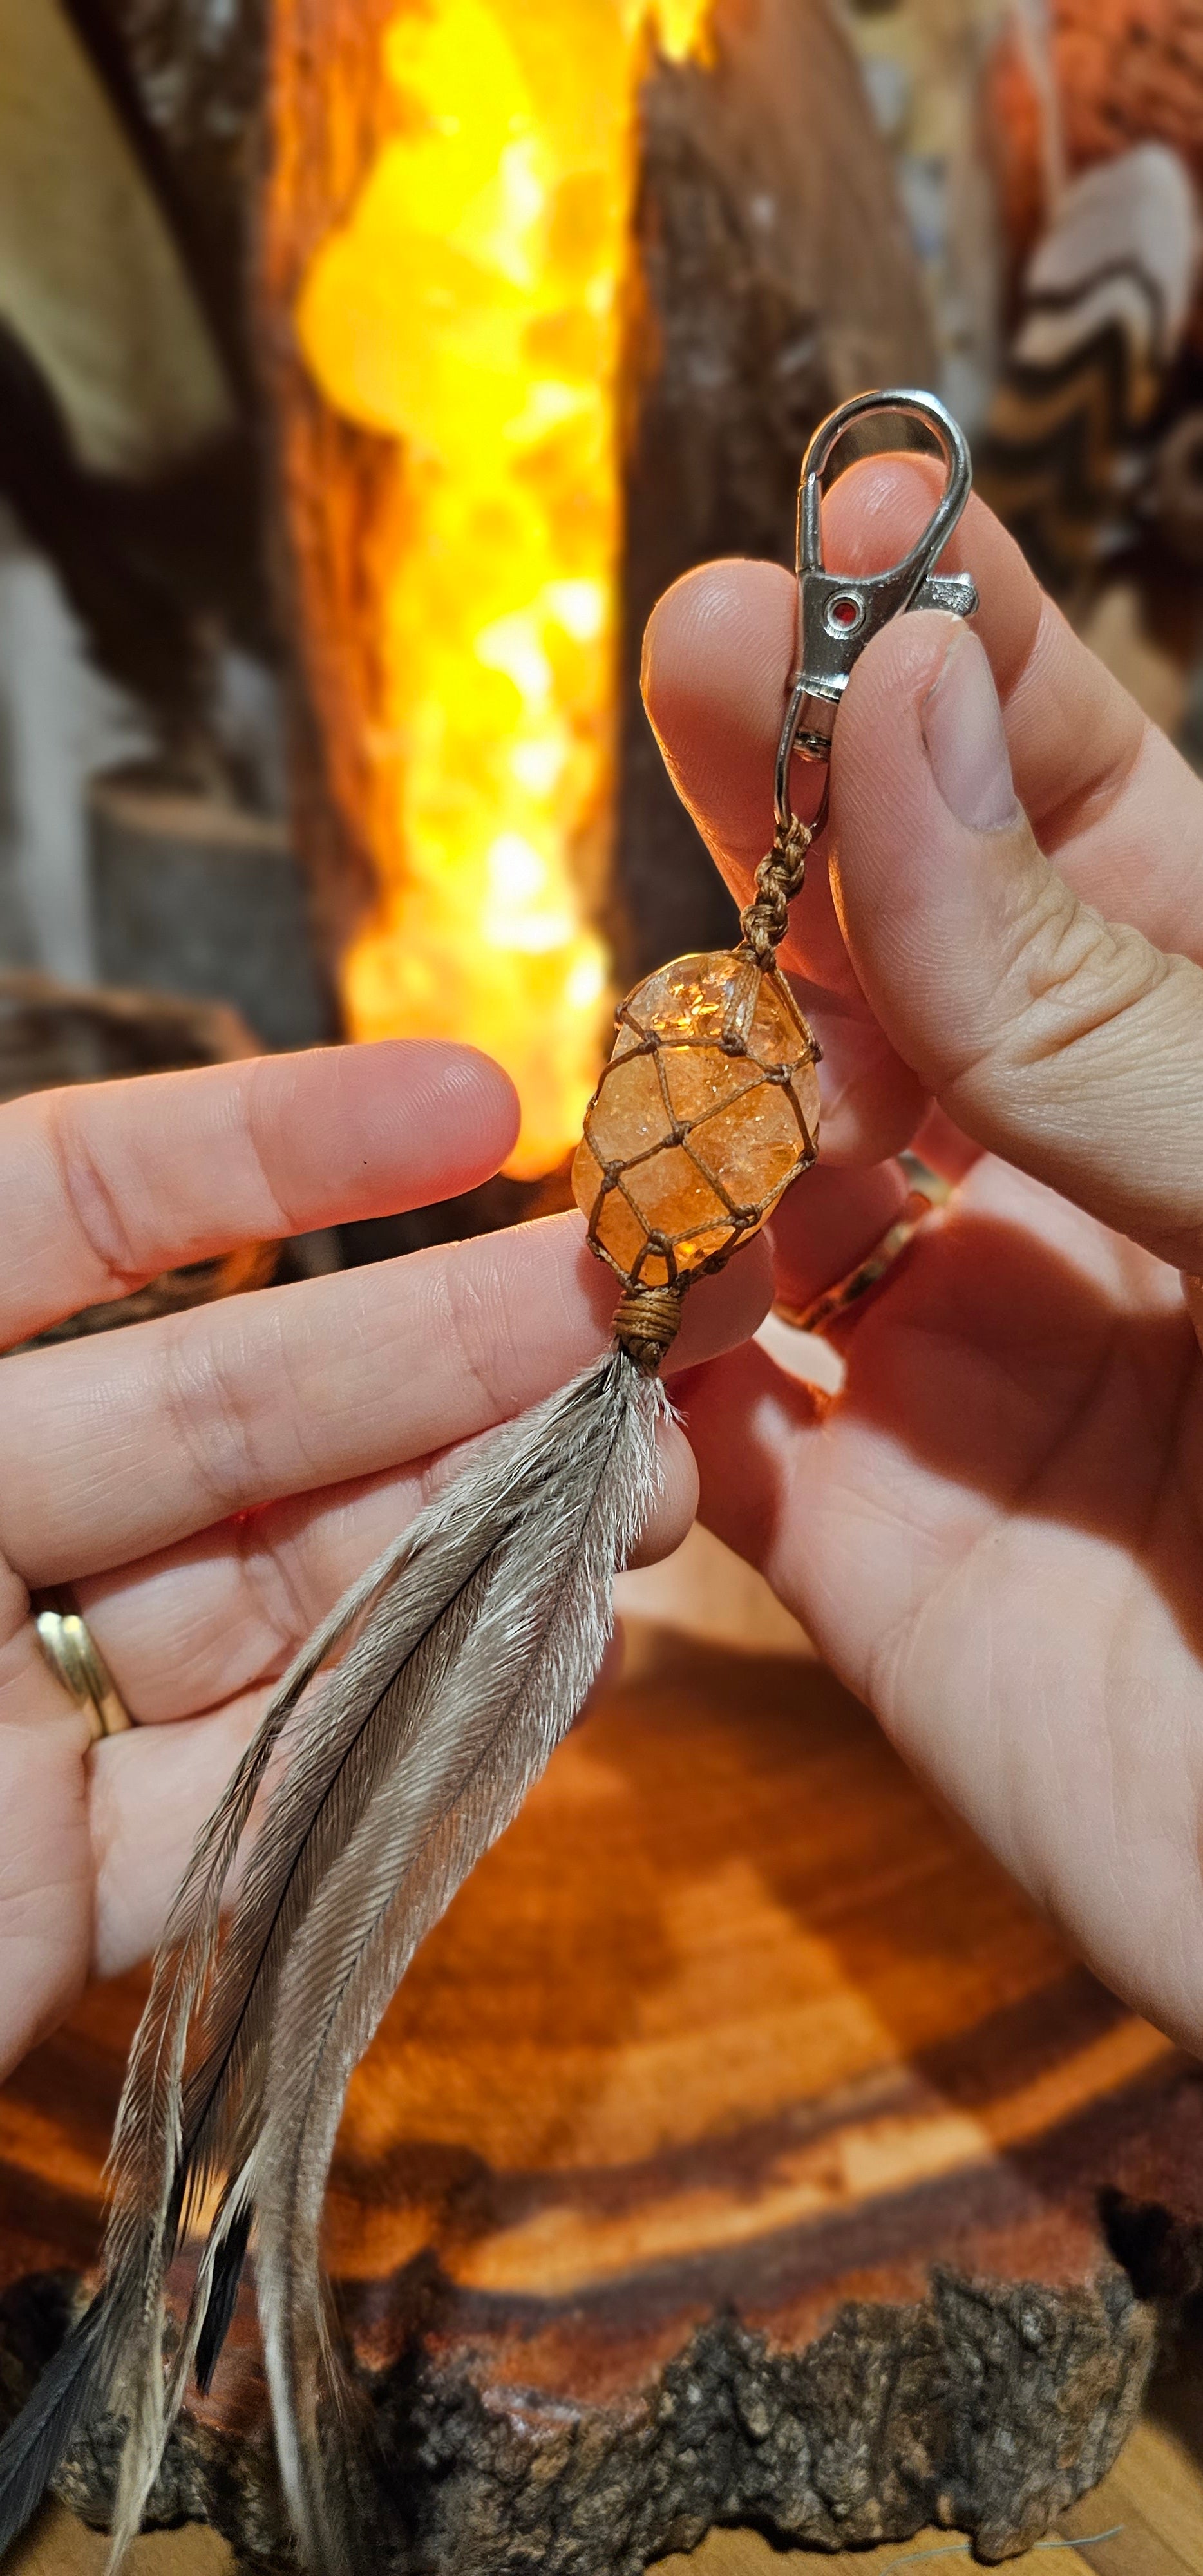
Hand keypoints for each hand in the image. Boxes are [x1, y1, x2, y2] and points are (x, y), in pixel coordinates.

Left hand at [0, 1043, 769, 2079]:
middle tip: (634, 1306)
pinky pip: (266, 1801)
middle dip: (434, 1345)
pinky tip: (556, 1655)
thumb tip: (32, 1183)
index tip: (465, 1101)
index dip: (259, 1151)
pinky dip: (415, 1735)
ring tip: (649, 1478)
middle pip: (219, 1409)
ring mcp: (7, 1716)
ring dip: (469, 1532)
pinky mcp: (60, 1895)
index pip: (60, 1219)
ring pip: (272, 1600)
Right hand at [645, 459, 1202, 2052]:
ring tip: (716, 1063)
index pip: (1087, 816)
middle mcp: (1097, 1191)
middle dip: (801, 812)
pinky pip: (700, 1415)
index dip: (966, 671)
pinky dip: (636, 1339)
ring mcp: (974, 1368)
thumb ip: (1096, 999)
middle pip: (898, 957)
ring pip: (768, 1165)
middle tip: (712, 663)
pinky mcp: (868, 1556)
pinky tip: (639, 1281)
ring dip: (712, 1086)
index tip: (852, 537)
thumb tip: (888, 717)